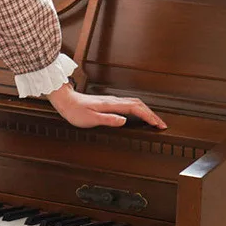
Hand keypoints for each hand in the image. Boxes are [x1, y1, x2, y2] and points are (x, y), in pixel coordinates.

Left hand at [46, 83, 167, 129]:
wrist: (65, 101)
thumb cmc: (74, 111)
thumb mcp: (90, 118)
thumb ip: (107, 119)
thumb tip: (124, 120)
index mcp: (111, 104)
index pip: (135, 108)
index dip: (148, 116)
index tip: (158, 125)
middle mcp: (112, 100)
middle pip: (138, 104)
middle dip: (151, 114)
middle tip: (161, 124)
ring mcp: (111, 100)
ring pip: (133, 102)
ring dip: (145, 111)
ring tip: (153, 121)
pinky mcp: (108, 102)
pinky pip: (128, 104)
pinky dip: (137, 109)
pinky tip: (138, 115)